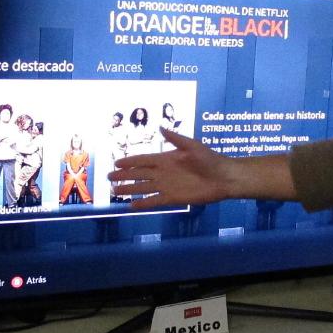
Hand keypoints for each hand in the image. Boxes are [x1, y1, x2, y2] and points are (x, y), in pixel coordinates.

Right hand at [108, 128, 232, 209]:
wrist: (223, 177)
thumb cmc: (210, 159)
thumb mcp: (192, 145)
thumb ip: (175, 138)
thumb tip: (160, 127)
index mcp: (167, 158)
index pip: (143, 160)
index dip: (130, 161)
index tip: (116, 162)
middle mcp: (164, 172)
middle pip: (139, 174)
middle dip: (124, 176)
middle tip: (108, 177)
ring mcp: (167, 185)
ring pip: (143, 187)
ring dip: (129, 189)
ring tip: (115, 191)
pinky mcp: (173, 198)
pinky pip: (154, 200)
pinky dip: (143, 203)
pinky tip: (131, 205)